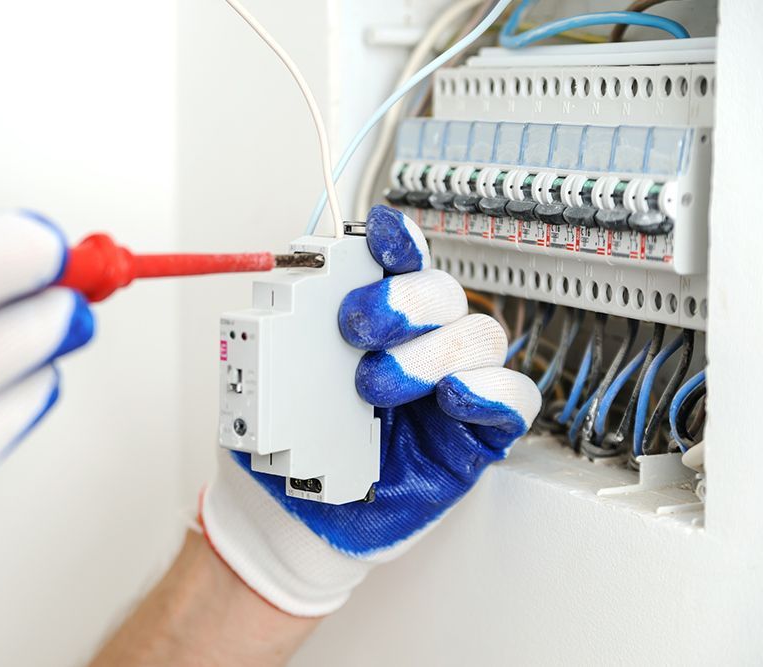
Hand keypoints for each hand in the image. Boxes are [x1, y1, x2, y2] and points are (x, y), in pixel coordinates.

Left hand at [200, 205, 539, 615]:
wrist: (291, 519)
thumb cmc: (286, 449)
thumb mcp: (265, 386)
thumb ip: (278, 340)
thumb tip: (284, 298)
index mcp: (371, 326)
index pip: (398, 265)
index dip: (397, 242)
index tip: (379, 233)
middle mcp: (415, 348)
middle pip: (443, 292)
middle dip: (404, 299)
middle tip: (357, 326)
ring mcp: (450, 388)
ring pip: (479, 336)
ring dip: (430, 351)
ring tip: (376, 386)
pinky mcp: (475, 435)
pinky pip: (513, 398)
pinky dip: (490, 389)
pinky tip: (451, 397)